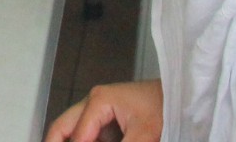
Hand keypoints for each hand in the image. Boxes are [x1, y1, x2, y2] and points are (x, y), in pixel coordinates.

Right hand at [44, 79, 162, 141]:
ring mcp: (98, 109)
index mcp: (98, 101)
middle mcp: (92, 102)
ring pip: (71, 130)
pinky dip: (83, 140)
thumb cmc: (165, 109)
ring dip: (70, 140)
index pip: (77, 137)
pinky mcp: (106, 117)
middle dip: (54, 141)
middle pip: (61, 128)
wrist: (182, 97)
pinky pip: (86, 133)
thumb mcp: (142, 135)